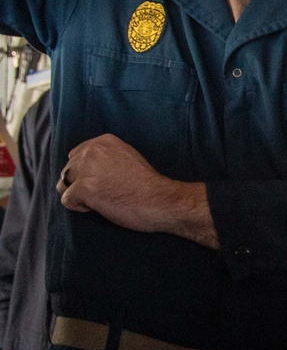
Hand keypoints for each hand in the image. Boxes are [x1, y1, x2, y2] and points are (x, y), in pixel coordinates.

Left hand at [58, 133, 217, 246]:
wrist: (160, 200)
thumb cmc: (147, 186)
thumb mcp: (127, 158)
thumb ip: (106, 157)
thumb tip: (84, 168)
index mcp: (103, 141)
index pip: (76, 156)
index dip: (86, 173)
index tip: (105, 182)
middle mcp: (92, 151)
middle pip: (68, 171)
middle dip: (80, 185)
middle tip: (106, 193)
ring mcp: (87, 169)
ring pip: (63, 185)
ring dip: (78, 196)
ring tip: (102, 200)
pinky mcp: (83, 188)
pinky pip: (67, 200)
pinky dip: (80, 208)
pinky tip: (100, 207)